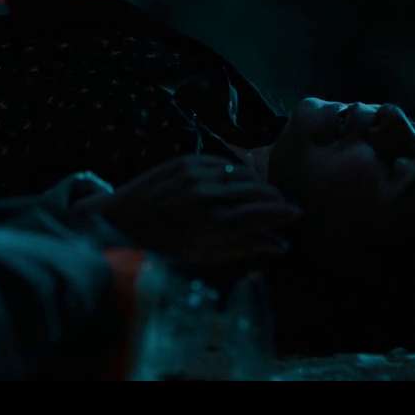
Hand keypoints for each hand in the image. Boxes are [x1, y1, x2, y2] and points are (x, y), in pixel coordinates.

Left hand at [75, 155, 301, 270]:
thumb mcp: (202, 255)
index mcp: (210, 224)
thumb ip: (242, 247)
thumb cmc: (160, 246)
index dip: (283, 213)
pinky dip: (237, 170)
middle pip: (256, 191)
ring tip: (265, 193)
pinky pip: (223, 161)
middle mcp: (206, 195)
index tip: (296, 214)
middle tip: (284, 205)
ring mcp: (195, 174)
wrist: (118, 219)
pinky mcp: (185, 159)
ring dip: (259, 183)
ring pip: (242, 173)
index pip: (261, 214)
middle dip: (275, 198)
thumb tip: (280, 245)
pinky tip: (241, 180)